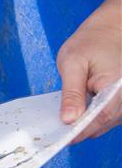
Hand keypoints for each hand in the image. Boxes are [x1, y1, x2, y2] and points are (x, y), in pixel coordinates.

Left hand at [57, 0, 121, 142]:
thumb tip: (68, 119)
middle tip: (52, 128)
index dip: (77, 131)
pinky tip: (73, 109)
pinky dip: (89, 115)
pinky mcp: (120, 102)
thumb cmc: (91, 42)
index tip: (58, 138)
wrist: (111, 29)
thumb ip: (72, 93)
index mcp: (116, 91)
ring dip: (83, 122)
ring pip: (102, 123)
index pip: (97, 120)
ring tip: (60, 118)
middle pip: (100, 125)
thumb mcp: (73, 63)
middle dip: (77, 128)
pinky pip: (104, 115)